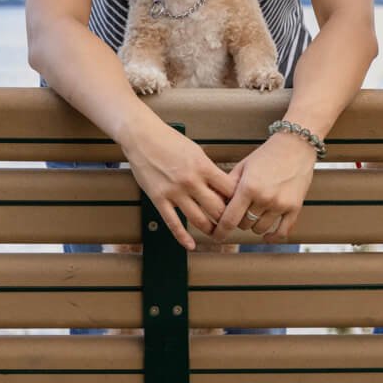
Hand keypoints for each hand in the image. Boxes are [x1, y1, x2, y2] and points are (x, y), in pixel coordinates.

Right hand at [122, 120, 234, 250]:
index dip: (237, 200)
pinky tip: (190, 245)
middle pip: (217, 208)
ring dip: (209, 230)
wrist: (142, 137)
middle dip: (226, 219)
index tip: (240, 206)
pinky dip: (183, 238)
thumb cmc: (170, 141)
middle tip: (231, 225)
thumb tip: (223, 188)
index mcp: (203, 166)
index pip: (229, 190)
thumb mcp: (196, 151)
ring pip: (198, 219)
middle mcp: (191, 181)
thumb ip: (208, 170)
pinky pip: (173, 223)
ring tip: (215, 234)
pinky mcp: (158, 199)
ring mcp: (174, 192)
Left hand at [215, 130, 317, 242]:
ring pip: (260, 229)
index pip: (230, 218)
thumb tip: (214, 204)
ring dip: (255, 225)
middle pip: (244, 225)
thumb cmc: (267, 154)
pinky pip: (282, 232)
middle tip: (241, 211)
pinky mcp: (295, 207)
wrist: (295, 145)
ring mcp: (280, 204)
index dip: (220, 230)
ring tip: (255, 213)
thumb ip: (228, 186)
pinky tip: (267, 236)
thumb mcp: (243, 166)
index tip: (216, 236)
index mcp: (248, 187)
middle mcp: (264, 198)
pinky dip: (273, 237)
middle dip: (239, 220)